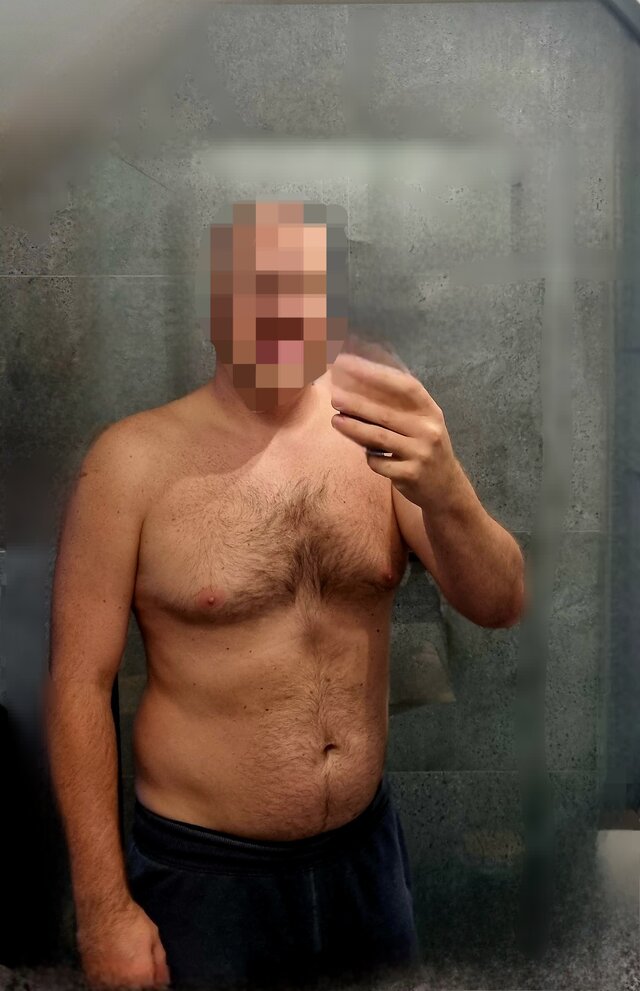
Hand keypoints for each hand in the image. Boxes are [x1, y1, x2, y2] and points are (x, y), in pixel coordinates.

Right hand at [77, 898, 169, 989]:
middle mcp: (123, 984)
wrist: (103, 910)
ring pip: (118, 989)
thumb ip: (160, 962)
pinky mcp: (90, 977)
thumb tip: (165, 980)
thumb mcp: (154, 937)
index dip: (152, 979)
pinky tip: (111, 968)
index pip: (151, 987)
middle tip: (137, 964)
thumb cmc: (132, 921)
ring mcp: (104, 982)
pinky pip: (102, 985)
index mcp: (142, 976)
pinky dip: (108, 981)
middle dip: (138, 981)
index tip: (150, 970)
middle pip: (134, 989)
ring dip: (123, 982)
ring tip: (123, 964)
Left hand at [330, 348, 458, 509]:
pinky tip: (363, 451)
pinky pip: (379, 462)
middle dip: (358, 403)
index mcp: (431, 411)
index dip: (378, 375)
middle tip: (335, 396)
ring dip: (354, 428)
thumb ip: (401, 401)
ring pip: (379, 438)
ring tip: (335, 419)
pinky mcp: (410, 475)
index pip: (405, 386)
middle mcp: (428, 430)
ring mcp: (420, 453)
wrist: (446, 487)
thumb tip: (369, 371)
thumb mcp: (423, 421)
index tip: (354, 367)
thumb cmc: (425, 446)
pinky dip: (368, 456)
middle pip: (387, 413)